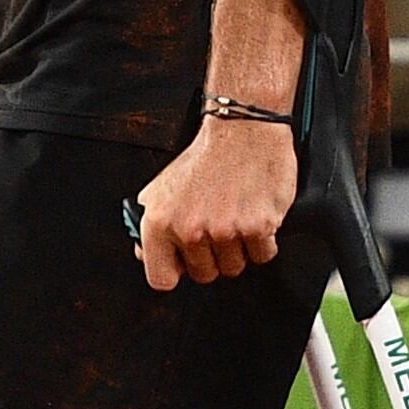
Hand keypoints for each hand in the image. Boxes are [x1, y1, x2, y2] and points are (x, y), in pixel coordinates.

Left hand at [132, 118, 295, 290]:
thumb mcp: (162, 188)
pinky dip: (263, 240)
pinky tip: (254, 215)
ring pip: (234, 267)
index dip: (177, 271)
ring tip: (236, 217)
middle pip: (204, 276)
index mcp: (159, 223)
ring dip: (238, 249)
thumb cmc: (206, 156)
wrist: (243, 129)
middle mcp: (189, 229)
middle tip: (217, 227)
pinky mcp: (257, 227)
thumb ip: (152, 227)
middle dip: (212, 257)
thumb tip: (145, 255)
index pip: (161, 279)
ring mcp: (224, 231)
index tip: (185, 262)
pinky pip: (262, 255)